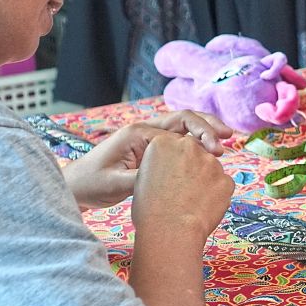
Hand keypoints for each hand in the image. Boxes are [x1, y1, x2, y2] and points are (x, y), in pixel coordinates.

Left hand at [62, 112, 231, 209]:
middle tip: (229, 136)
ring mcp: (151, 139)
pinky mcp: (153, 151)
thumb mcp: (113, 184)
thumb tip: (168, 178)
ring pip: (184, 128)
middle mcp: (147, 130)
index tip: (216, 152)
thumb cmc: (91, 183)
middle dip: (208, 125)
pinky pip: (180, 141)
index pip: (178, 126)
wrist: (76, 187)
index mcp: (139, 132)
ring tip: (227, 139)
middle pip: (185, 119)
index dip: (200, 136)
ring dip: (205, 131)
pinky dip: (197, 143)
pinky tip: (210, 153)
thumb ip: (140, 179)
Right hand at [131, 132, 234, 242]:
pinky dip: (215, 194)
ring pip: (210, 168)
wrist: (170, 231)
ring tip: (189, 202)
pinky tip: (202, 207)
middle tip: (180, 190)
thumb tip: (172, 165)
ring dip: (204, 181)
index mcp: (163, 143)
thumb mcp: (142, 177)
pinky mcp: (226, 178)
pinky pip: (222, 184)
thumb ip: (161, 163)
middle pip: (194, 153)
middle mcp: (189, 146)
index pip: (173, 146)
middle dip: (190, 168)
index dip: (171, 164)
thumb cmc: (150, 210)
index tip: (167, 178)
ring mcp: (211, 162)